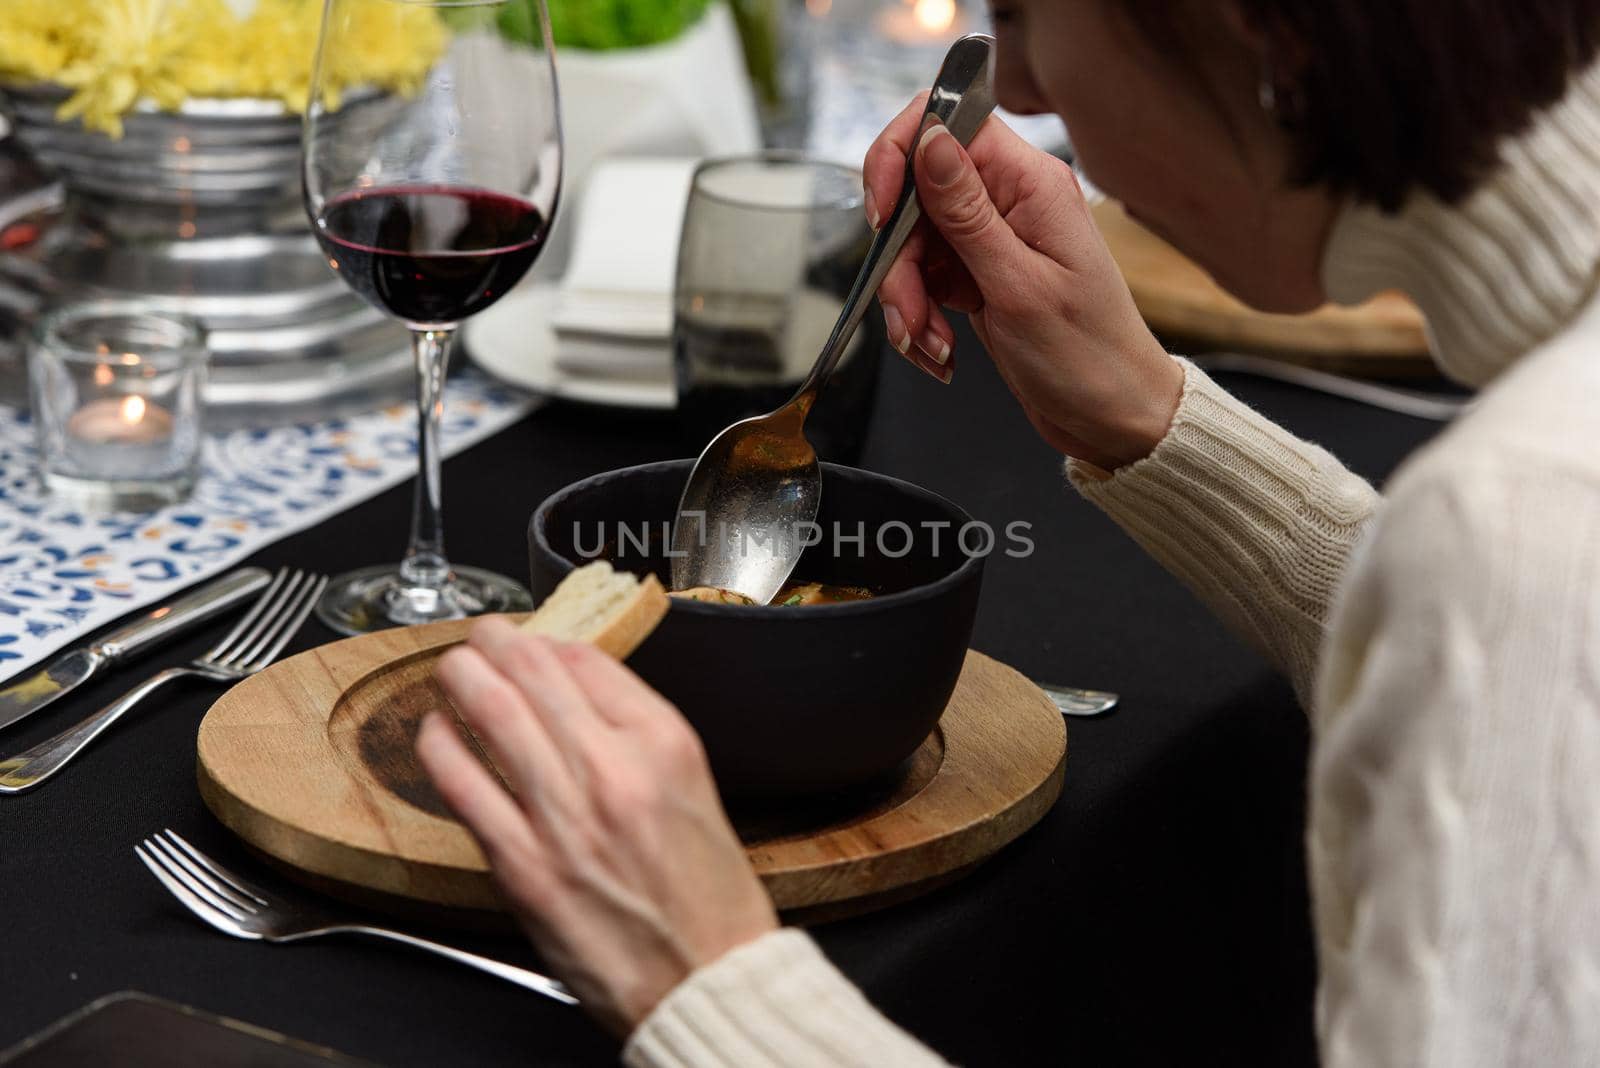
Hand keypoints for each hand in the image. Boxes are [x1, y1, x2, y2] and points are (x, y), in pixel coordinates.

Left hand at [415, 618, 777, 1036]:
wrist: (707, 976)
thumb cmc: (707, 894)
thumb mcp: (695, 787)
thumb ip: (638, 738)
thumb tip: (576, 693)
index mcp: (665, 744)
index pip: (588, 662)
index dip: (549, 642)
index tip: (534, 643)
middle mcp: (613, 769)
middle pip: (534, 673)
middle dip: (497, 644)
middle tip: (482, 636)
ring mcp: (563, 816)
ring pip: (492, 715)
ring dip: (461, 678)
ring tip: (452, 667)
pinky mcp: (523, 866)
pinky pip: (464, 786)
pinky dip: (440, 748)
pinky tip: (433, 733)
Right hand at [865, 94, 1183, 469]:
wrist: (1112, 416)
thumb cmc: (1088, 357)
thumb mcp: (1018, 285)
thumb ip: (966, 212)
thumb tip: (928, 139)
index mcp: (1031, 184)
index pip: (947, 123)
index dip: (900, 158)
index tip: (882, 215)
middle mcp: (1011, 200)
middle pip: (917, 193)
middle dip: (898, 259)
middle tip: (909, 313)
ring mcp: (993, 238)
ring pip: (912, 243)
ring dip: (905, 298)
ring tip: (930, 344)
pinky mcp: (980, 274)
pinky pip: (924, 279)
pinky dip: (919, 316)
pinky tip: (939, 349)